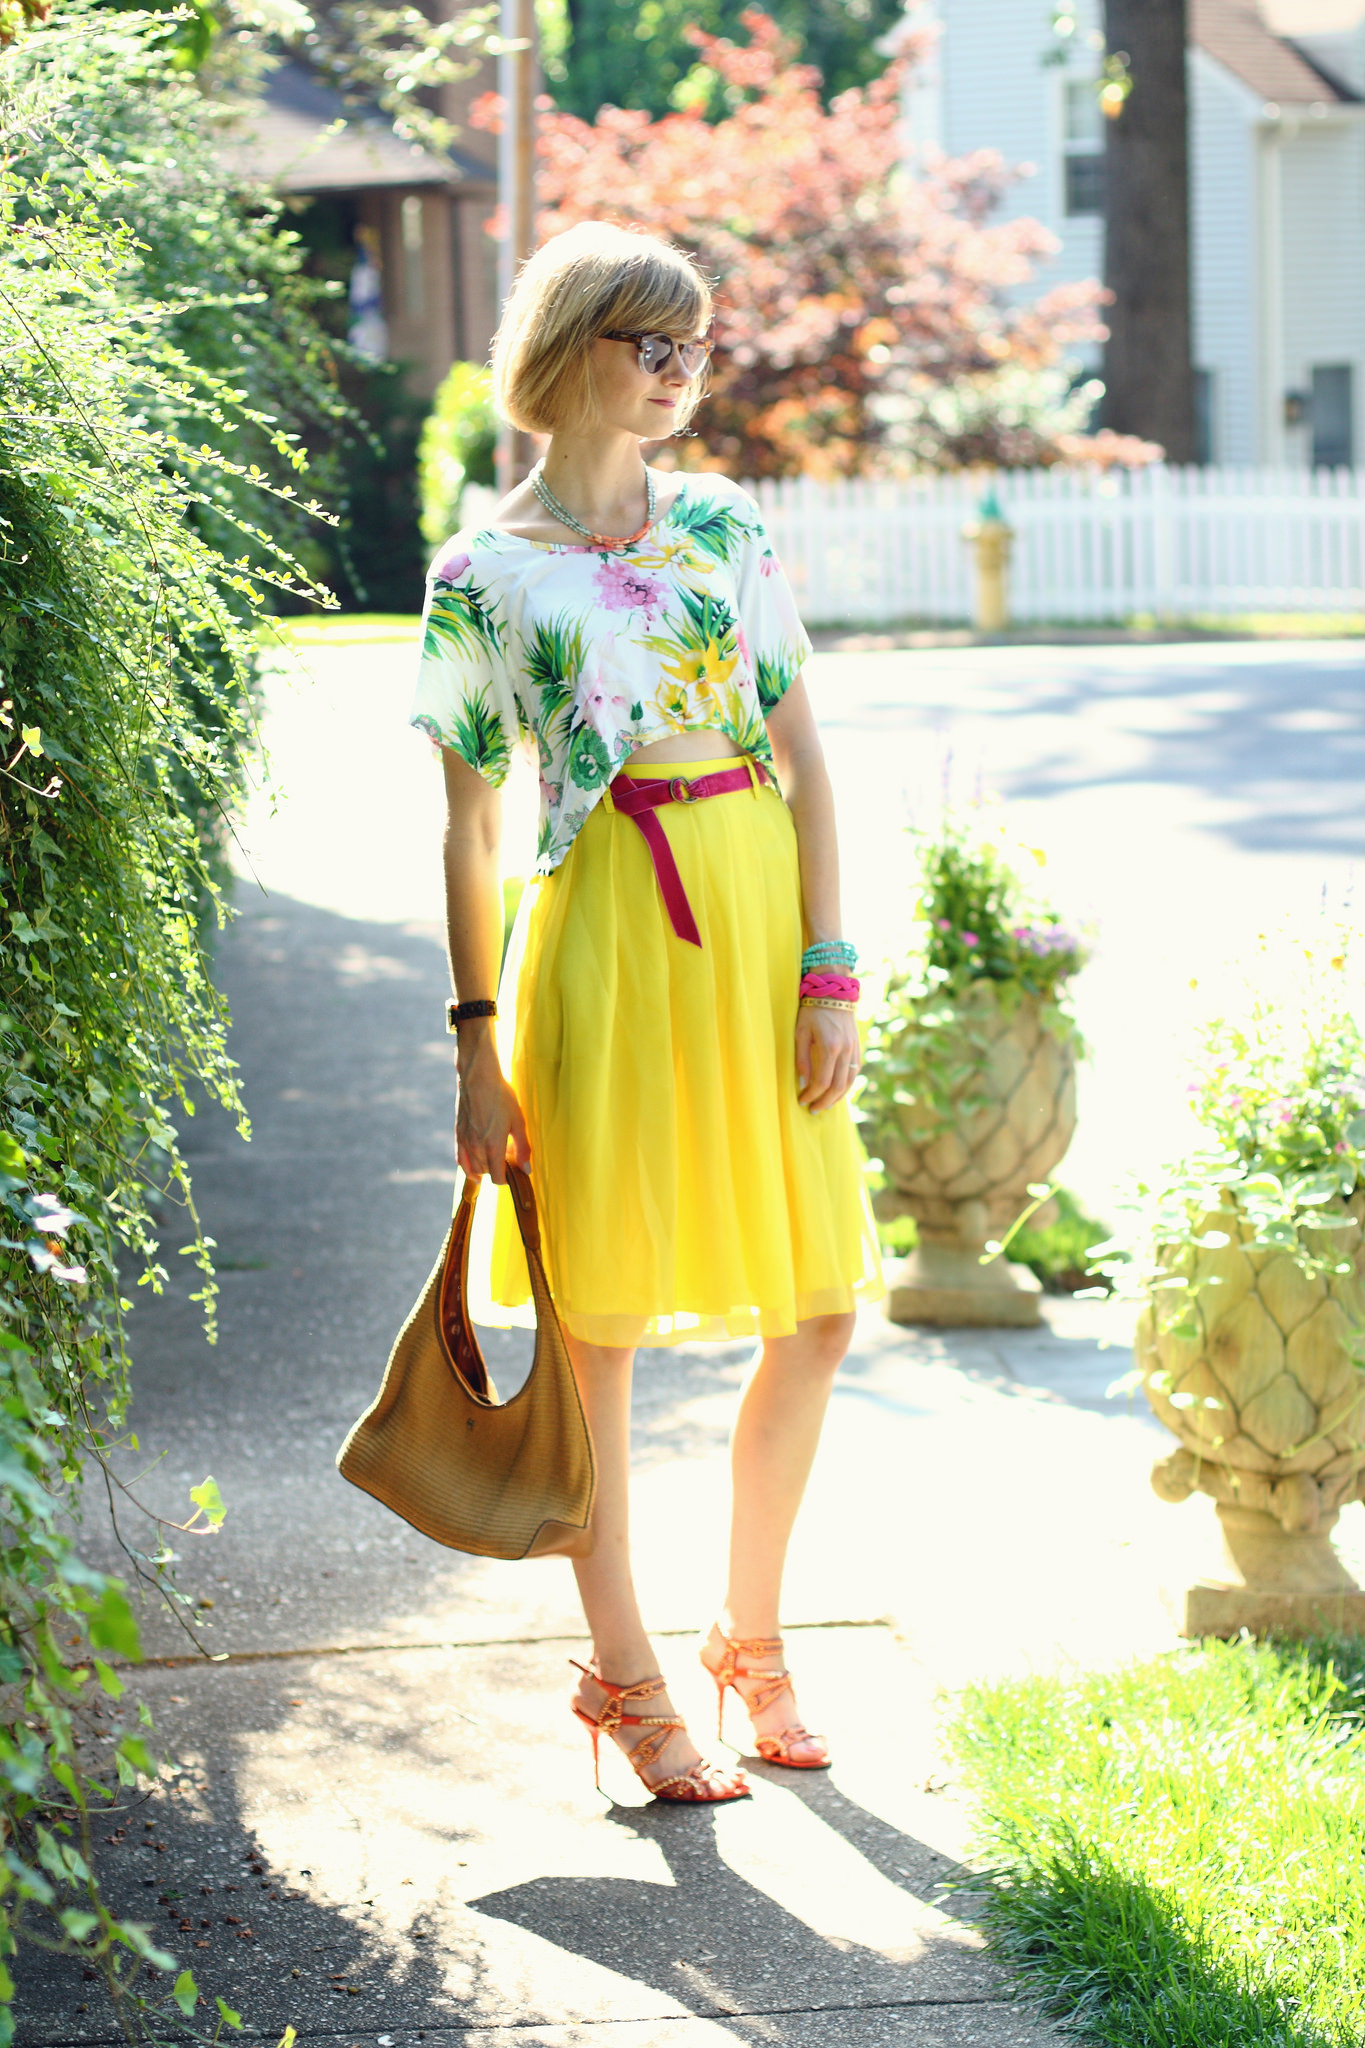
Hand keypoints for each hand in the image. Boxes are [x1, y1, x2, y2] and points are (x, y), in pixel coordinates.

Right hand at [455, 1027, 530, 1182]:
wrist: (478, 1078)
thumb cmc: (501, 1097)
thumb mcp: (519, 1122)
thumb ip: (523, 1148)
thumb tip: (526, 1170)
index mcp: (493, 1146)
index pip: (498, 1178)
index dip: (507, 1178)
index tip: (515, 1169)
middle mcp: (476, 1148)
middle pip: (487, 1173)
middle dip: (498, 1169)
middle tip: (508, 1155)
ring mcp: (465, 1142)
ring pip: (473, 1168)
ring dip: (485, 1168)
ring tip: (495, 1155)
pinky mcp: (458, 1135)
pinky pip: (461, 1160)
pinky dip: (468, 1167)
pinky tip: (475, 1168)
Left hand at [795, 1004, 860, 1111]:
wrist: (834, 992)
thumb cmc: (812, 1011)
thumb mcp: (800, 1033)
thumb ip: (801, 1059)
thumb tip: (802, 1083)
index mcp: (830, 1047)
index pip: (822, 1082)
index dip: (812, 1095)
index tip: (802, 1101)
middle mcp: (845, 1051)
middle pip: (837, 1087)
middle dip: (824, 1101)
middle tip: (813, 1109)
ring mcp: (854, 1050)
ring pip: (849, 1082)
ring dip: (837, 1098)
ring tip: (825, 1105)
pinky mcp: (857, 1048)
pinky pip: (854, 1073)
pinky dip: (846, 1086)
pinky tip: (836, 1091)